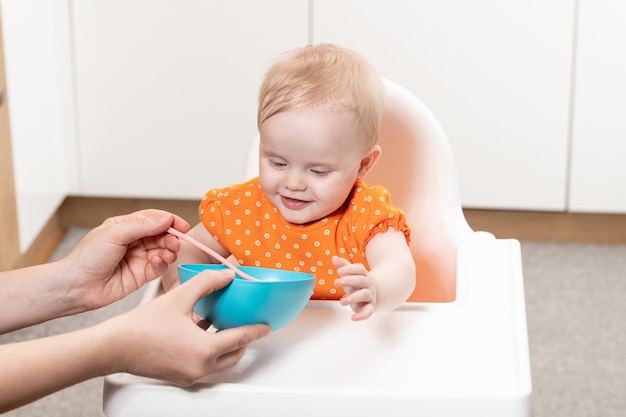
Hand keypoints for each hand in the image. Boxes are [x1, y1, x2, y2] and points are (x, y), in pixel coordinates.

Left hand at [61, 209, 189, 310]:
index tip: (181, 225)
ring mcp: (138, 258)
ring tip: (169, 252)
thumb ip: (142, 226)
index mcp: (125, 226)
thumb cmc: (87, 258)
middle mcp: (133, 241)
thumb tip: (166, 219)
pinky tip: (159, 262)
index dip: (169, 220)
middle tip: (176, 241)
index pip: (153, 219)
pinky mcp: (142, 275)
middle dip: (171, 237)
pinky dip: (163, 263)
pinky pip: (159, 267)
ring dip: (170, 250)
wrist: (77, 286)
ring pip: (163, 250)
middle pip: (161, 234)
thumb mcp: (114, 233)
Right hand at [102, 269, 271, 385]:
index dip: (257, 330)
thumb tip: (227, 274)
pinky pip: (203, 364)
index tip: (266, 325)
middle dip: (244, 341)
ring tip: (225, 326)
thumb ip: (207, 282)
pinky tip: (201, 332)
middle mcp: (199, 367)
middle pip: (234, 355)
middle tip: (248, 326)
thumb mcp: (179, 297)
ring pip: (219, 362)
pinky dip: (209, 351)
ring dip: (226, 347)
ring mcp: (189, 374)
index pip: (241, 339)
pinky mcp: (179, 376)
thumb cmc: (141, 326)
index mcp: (204, 349)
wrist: (113, 347)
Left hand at [332, 255, 376, 320]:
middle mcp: (367, 284)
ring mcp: (369, 296)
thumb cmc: (357, 284)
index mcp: (363, 274)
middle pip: (361, 280)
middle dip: (349, 281)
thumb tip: (334, 257)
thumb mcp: (350, 275)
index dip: (349, 269)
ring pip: (364, 295)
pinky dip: (362, 315)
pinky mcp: (369, 307)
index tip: (339, 271)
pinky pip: (368, 311)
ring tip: (341, 301)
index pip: (359, 269)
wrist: (373, 294)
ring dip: (353, 297)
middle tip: (336, 282)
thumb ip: (343, 266)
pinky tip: (353, 317)